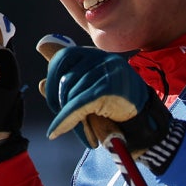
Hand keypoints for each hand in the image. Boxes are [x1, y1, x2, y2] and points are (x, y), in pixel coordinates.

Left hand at [43, 46, 171, 156]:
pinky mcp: (109, 87)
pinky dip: (65, 119)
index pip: (62, 58)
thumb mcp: (87, 94)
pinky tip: (56, 130)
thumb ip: (65, 87)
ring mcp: (108, 70)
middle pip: (64, 77)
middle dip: (58, 101)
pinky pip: (77, 103)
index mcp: (95, 55)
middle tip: (64, 119)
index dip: (52, 81)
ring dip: (67, 115)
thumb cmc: (115, 109)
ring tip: (81, 128)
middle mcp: (102, 58)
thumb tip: (39, 84)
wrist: (146, 124)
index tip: (54, 102)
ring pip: (71, 92)